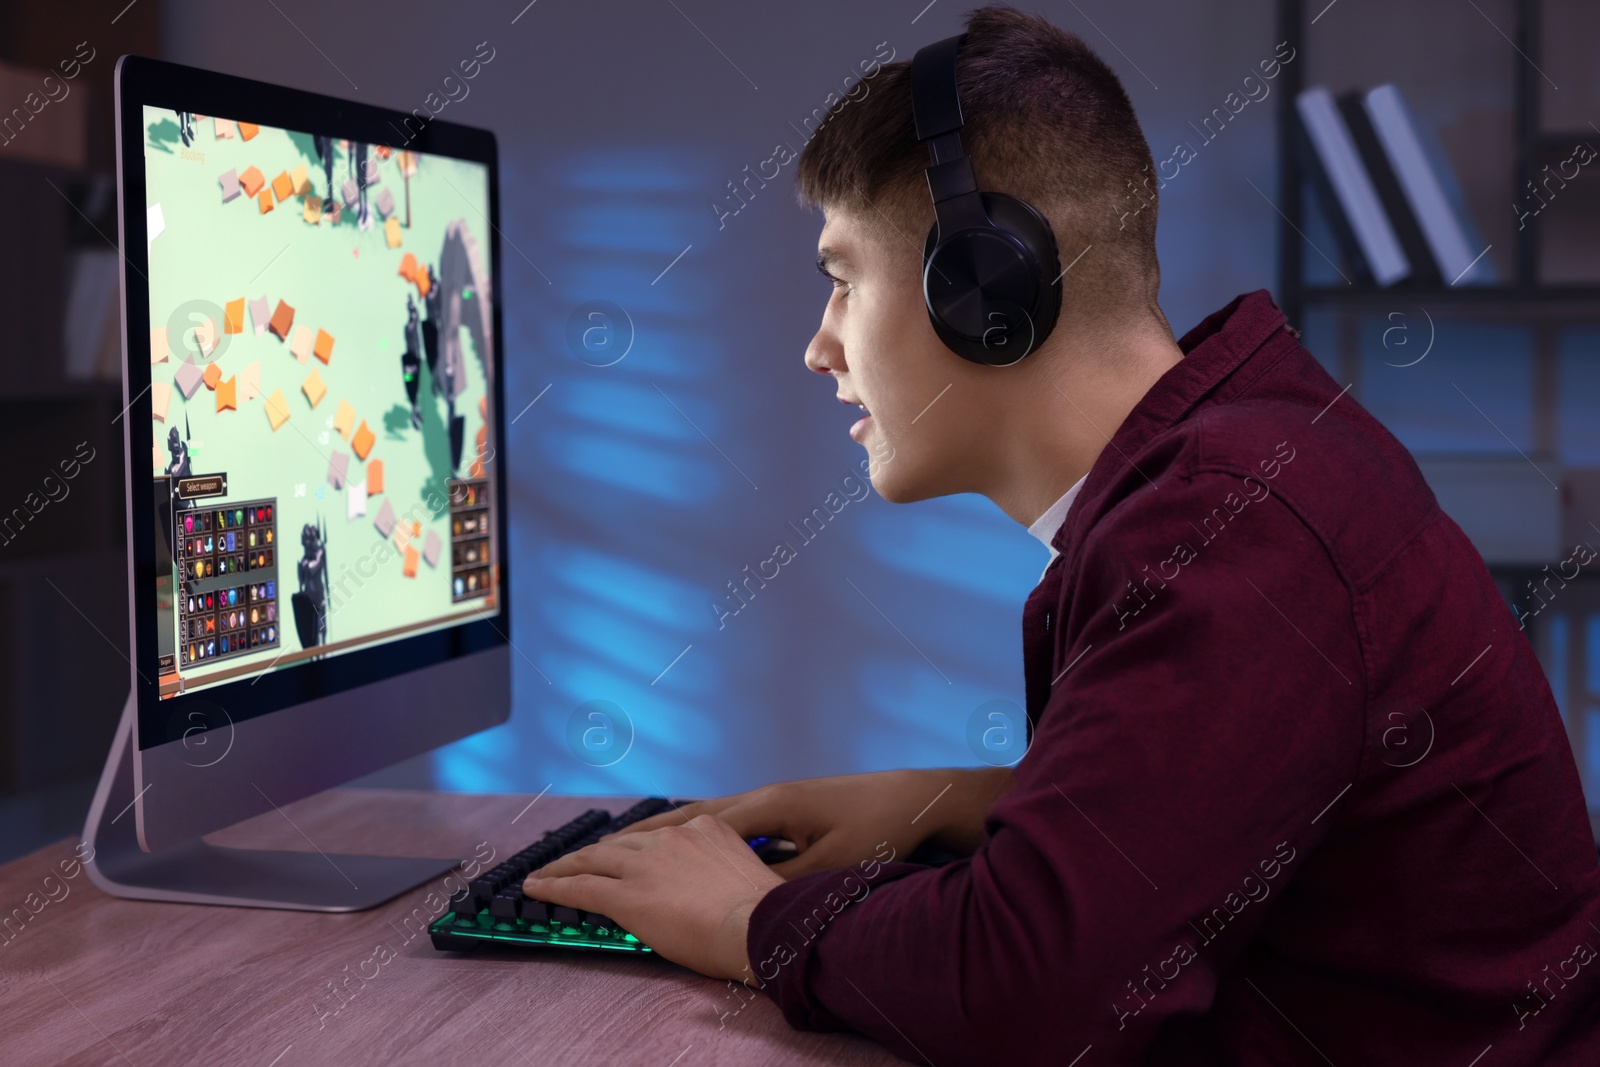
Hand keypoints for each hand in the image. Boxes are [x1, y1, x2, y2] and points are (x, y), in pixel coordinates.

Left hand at [521, 814, 782, 980]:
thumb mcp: (743, 872)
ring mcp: (646, 863)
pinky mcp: (626, 893)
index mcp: (704, 828)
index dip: (632, 847)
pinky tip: (538, 889)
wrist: (759, 925)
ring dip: (566, 867)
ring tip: (546, 875)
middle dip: (593, 853)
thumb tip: (707, 887)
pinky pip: (581, 887)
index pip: (657, 836)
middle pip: (619, 843)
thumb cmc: (763, 914)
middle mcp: (671, 837)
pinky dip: (555, 886)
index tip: (621, 854)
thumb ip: (717, 868)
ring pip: (593, 860)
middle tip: (574, 862)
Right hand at [601, 767, 1013, 878]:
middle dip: (652, 831)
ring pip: (713, 815)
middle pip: (696, 814)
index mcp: (770, 806)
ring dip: (676, 828)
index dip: (655, 838)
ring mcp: (779, 800)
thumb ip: (785, 883)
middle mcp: (767, 796)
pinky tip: (695, 845)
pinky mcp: (793, 809)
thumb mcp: (831, 864)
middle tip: (606, 844)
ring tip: (637, 843)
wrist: (921, 796)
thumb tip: (744, 902)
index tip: (616, 848)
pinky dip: (705, 830)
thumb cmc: (881, 825)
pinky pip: (734, 820)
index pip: (698, 822)